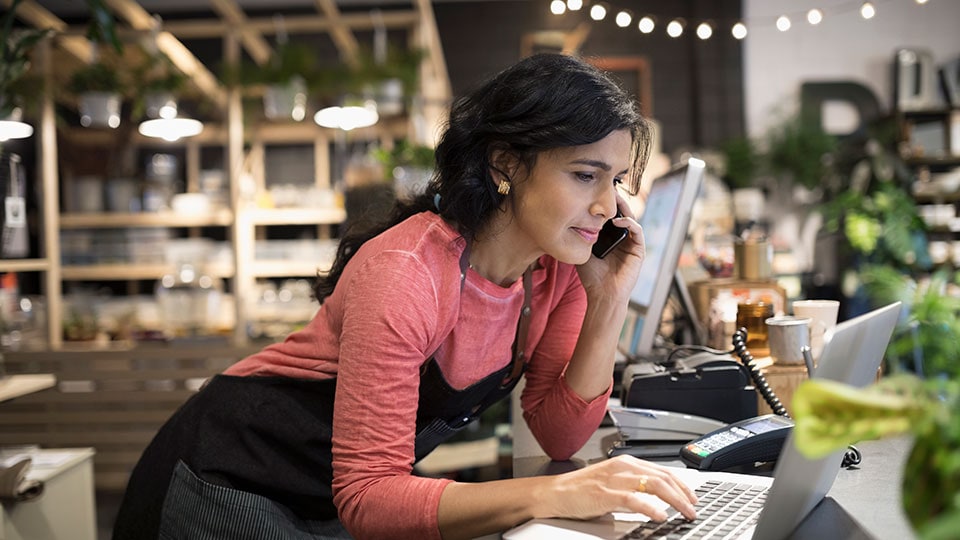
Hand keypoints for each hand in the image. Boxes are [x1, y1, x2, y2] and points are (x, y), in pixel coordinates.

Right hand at [536, 455, 697, 521]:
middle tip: (694, 508)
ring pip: (654, 485)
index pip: (662, 471)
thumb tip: (659, 499)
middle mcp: (623, 467)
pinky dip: (650, 508)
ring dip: (674, 501)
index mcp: (626, 462)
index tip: (693, 497)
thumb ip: (634, 486)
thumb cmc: (581, 490)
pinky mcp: (605, 494)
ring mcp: (614, 479)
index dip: (682, 484)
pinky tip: (660, 516)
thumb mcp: (613, 482)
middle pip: (663, 477)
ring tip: (684, 513)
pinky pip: (634, 499)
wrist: (556, 493)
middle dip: (683, 494)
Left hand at [576, 195, 645, 301]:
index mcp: (610, 238)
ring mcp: (631, 244)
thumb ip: (580, 236)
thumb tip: (568, 219)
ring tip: (613, 198)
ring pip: (630, 219)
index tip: (594, 192)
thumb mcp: (582, 250)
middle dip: (615, 200)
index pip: (609, 216)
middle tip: (607, 187)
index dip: (604, 204)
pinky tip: (618, 220)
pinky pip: (637, 232)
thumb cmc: (591, 277)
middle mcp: (622, 239)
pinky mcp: (638, 251)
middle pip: (621, 213)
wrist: (602, 295)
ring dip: (623, 207)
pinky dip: (629, 223)